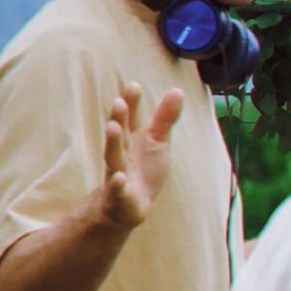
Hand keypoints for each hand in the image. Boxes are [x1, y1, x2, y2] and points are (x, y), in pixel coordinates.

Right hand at [99, 83, 182, 228]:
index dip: (132, 104)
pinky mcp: (119, 196)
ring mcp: (118, 173)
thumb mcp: (157, 142)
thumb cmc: (143, 169)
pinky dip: (117, 184)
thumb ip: (164, 118)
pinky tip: (120, 178)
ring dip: (113, 143)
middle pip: (119, 134)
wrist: (129, 205)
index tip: (134, 85)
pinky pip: (117, 190)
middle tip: (118, 101)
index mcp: (131, 140)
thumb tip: (177, 90)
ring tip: (113, 127)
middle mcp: (122, 153)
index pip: (130, 119)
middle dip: (119, 118)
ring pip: (113, 158)